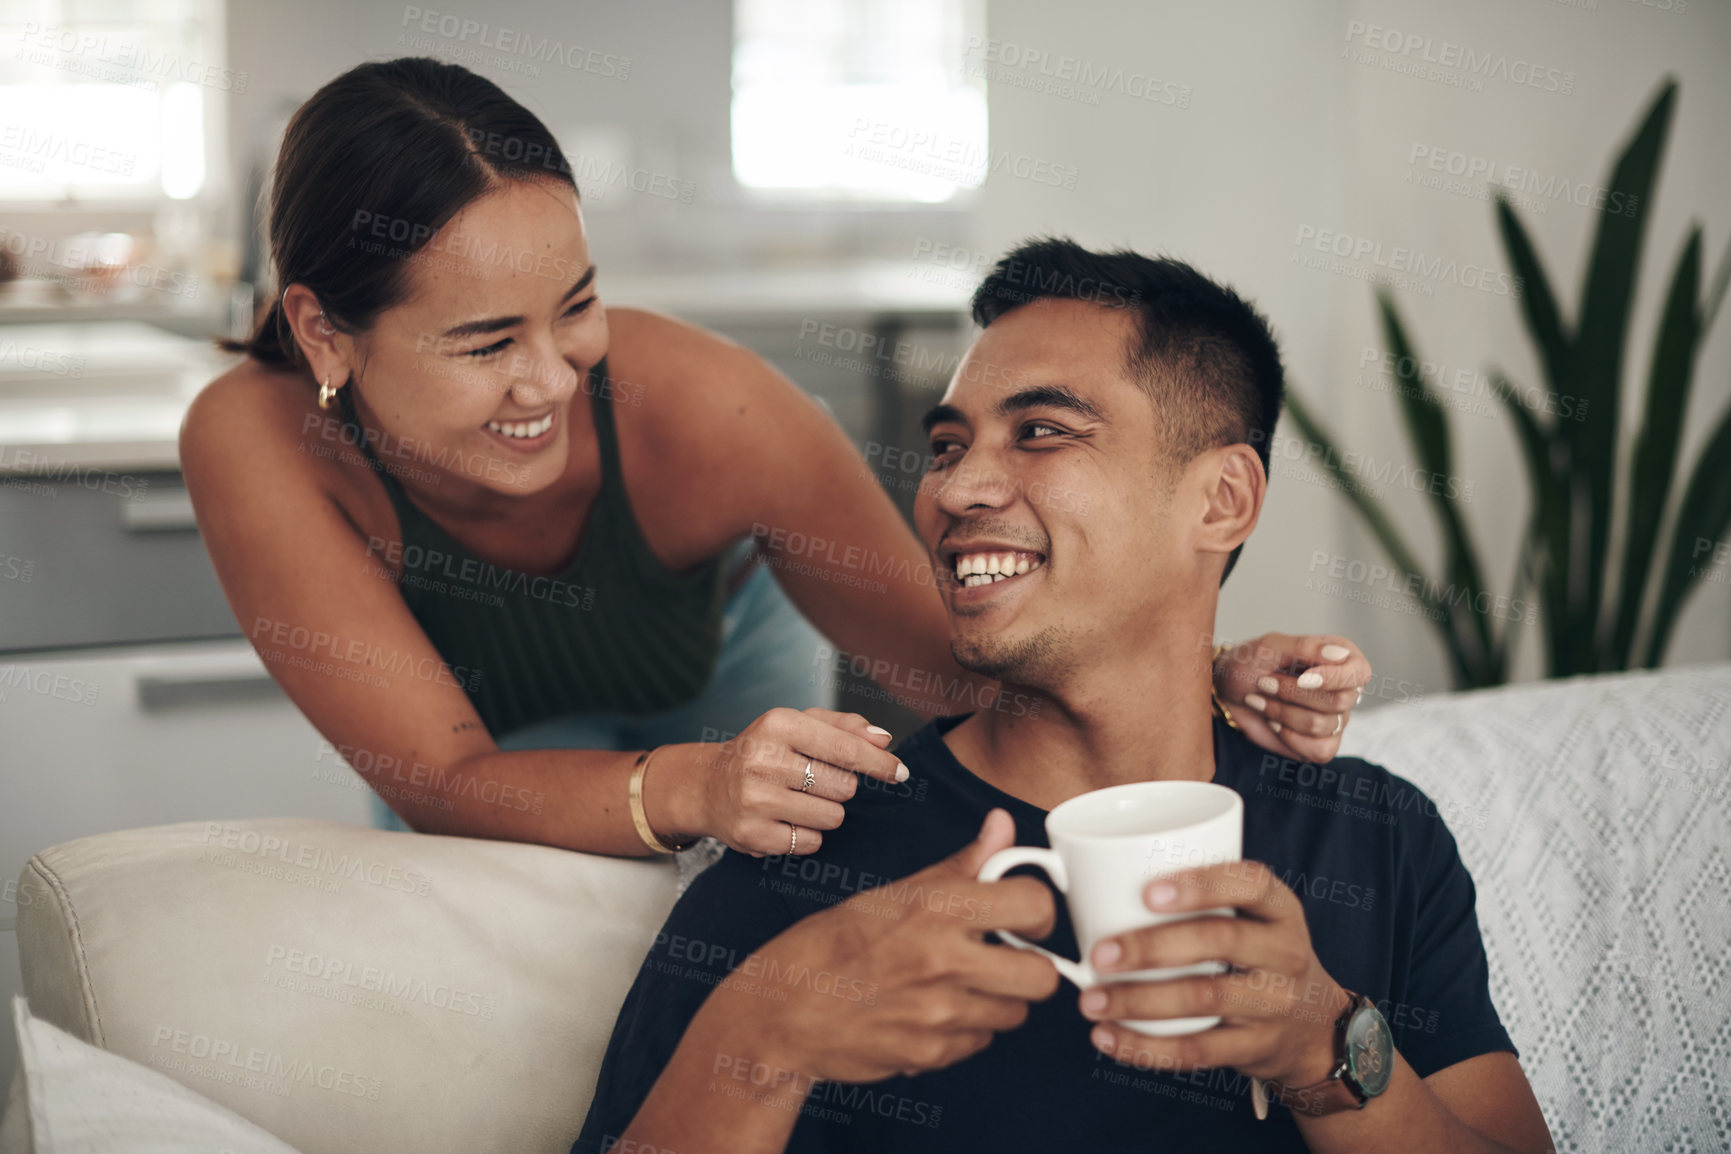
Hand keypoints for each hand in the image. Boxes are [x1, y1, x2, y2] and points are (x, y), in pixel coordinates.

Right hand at [653, 708, 907, 856]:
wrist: (708, 786)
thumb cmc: (765, 751)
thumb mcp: (798, 726)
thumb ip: (844, 727)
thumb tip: (884, 739)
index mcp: (778, 724)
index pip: (845, 748)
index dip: (878, 763)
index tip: (901, 773)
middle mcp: (763, 760)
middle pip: (844, 786)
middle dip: (840, 787)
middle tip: (813, 781)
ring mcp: (755, 799)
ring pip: (832, 817)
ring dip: (825, 812)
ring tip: (798, 800)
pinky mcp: (751, 834)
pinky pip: (811, 842)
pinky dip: (808, 835)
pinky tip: (785, 820)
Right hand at [698, 809, 1061, 1083]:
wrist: (781, 1012)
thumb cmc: (831, 945)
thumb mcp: (893, 893)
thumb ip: (960, 865)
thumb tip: (1001, 825)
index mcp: (936, 909)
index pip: (1035, 906)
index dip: (1038, 913)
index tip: (1025, 917)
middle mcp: (943, 960)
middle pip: (1043, 976)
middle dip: (1029, 967)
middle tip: (1003, 958)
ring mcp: (938, 1014)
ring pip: (1015, 1014)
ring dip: (997, 1001)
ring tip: (958, 985)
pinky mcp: (930, 1055)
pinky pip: (980, 1043)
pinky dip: (966, 1031)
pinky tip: (932, 1012)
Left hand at [1077, 859, 1348, 1086]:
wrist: (1313, 1027)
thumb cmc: (1256, 953)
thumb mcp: (1252, 916)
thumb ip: (1200, 897)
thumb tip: (1094, 878)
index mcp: (1279, 908)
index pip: (1250, 883)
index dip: (1200, 884)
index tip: (1146, 892)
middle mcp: (1285, 953)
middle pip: (1218, 941)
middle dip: (1151, 947)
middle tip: (1099, 954)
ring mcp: (1275, 1004)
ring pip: (1203, 999)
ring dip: (1138, 1001)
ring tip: (1090, 1001)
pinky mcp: (1256, 1047)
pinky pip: (1198, 1051)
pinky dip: (1146, 1047)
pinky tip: (1107, 1037)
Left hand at [1214, 634, 1371, 762]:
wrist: (1227, 692)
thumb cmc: (1249, 664)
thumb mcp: (1270, 647)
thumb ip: (1305, 647)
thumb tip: (1340, 654)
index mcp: (1341, 658)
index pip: (1359, 672)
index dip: (1335, 678)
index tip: (1304, 678)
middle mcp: (1344, 689)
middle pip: (1339, 701)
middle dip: (1292, 694)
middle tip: (1264, 682)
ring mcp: (1335, 719)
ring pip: (1322, 725)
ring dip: (1282, 712)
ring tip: (1262, 699)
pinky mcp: (1322, 744)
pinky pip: (1319, 750)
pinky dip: (1289, 737)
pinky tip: (1274, 723)